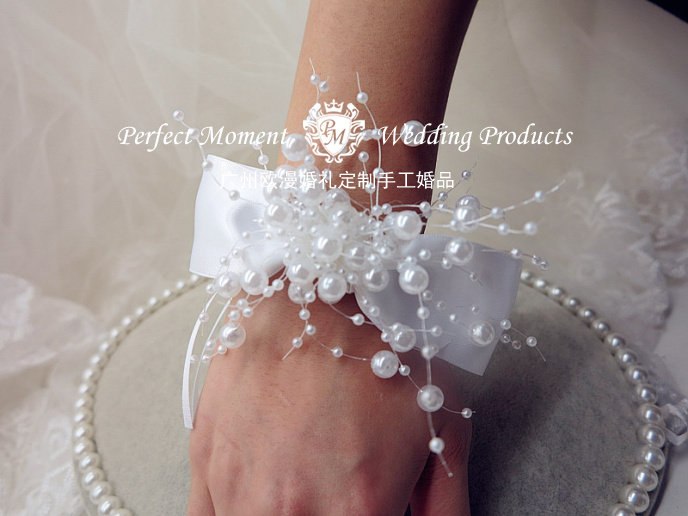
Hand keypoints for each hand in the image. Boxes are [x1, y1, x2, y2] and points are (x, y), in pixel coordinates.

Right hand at [187, 289, 470, 514]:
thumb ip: (446, 506)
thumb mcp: (441, 425)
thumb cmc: (381, 347)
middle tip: (336, 502)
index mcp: (355, 509)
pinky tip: (263, 500)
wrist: (315, 284)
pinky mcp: (205, 462)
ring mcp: (237, 488)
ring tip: (306, 495)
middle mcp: (288, 509)